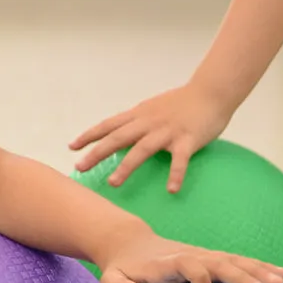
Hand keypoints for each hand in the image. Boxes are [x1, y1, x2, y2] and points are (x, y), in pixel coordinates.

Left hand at [69, 83, 231, 191]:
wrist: (210, 92)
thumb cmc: (180, 103)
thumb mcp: (150, 109)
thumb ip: (134, 122)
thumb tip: (116, 135)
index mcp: (138, 115)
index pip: (108, 125)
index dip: (89, 136)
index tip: (71, 147)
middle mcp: (148, 123)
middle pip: (117, 138)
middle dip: (97, 153)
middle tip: (80, 168)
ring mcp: (167, 131)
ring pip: (142, 150)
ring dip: (126, 166)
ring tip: (113, 183)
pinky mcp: (188, 140)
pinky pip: (181, 160)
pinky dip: (176, 174)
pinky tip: (171, 190)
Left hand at [95, 233, 282, 282]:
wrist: (131, 247)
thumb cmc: (122, 270)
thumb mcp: (110, 281)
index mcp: (166, 263)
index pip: (186, 264)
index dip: (197, 276)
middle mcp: (188, 256)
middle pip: (217, 262)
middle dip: (239, 276)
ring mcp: (202, 256)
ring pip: (232, 261)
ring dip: (256, 271)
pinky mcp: (211, 260)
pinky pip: (238, 262)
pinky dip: (259, 266)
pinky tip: (280, 274)